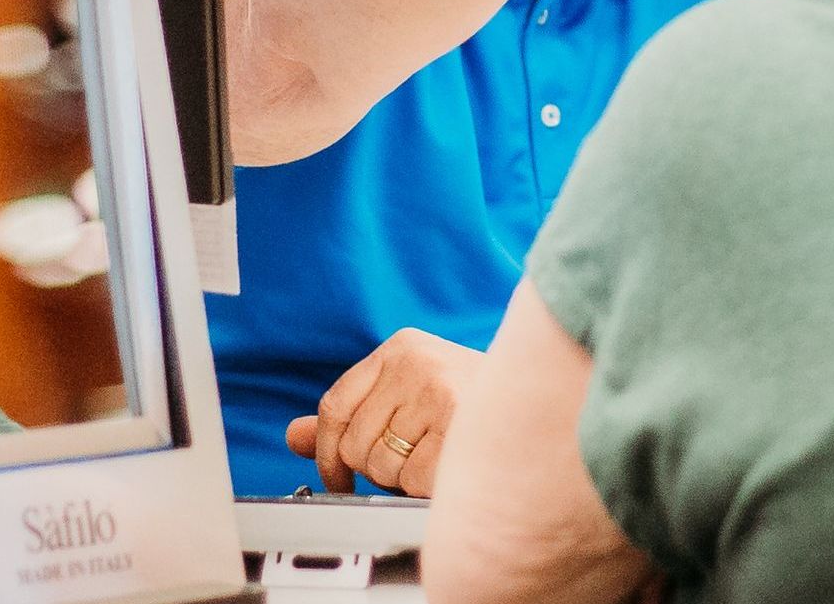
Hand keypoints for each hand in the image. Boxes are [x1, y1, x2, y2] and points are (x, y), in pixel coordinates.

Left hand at [286, 329, 482, 497]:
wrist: (539, 400)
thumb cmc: (467, 401)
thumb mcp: (406, 394)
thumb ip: (350, 414)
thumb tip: (294, 436)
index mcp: (400, 347)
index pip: (334, 405)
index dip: (328, 451)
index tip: (336, 477)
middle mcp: (417, 362)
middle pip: (355, 443)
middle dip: (376, 465)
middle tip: (412, 453)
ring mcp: (438, 391)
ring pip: (381, 465)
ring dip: (403, 476)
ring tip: (435, 453)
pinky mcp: (457, 425)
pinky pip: (412, 479)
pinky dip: (426, 485)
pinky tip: (449, 463)